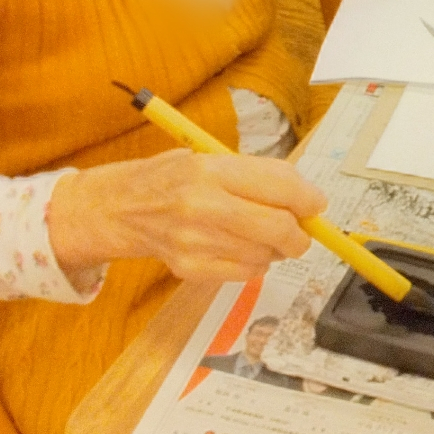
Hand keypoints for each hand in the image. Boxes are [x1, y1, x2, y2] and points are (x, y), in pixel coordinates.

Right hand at [47, 151, 327, 286]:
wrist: (117, 208)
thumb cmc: (171, 178)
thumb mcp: (209, 159)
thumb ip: (256, 177)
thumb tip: (308, 200)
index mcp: (211, 169)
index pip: (280, 185)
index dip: (308, 199)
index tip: (316, 205)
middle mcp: (202, 205)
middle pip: (278, 228)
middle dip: (300, 234)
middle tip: (300, 232)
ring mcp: (194, 241)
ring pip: (266, 255)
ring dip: (275, 249)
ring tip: (259, 235)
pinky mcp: (189, 269)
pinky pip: (246, 274)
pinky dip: (255, 265)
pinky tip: (240, 250)